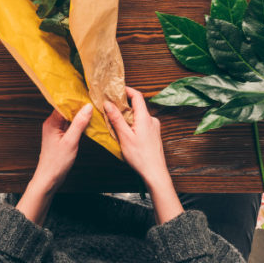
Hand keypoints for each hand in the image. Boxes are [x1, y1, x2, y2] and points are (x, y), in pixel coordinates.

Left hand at [17, 104, 91, 224]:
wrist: (49, 179)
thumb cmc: (57, 162)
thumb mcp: (71, 141)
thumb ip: (79, 123)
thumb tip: (87, 107)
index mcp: (51, 122)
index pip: (64, 104)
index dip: (76, 99)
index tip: (88, 94)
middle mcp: (52, 124)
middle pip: (67, 110)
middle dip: (80, 106)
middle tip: (94, 101)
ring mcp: (55, 131)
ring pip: (69, 118)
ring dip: (80, 115)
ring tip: (93, 110)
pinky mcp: (60, 137)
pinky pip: (70, 126)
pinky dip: (78, 124)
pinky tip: (88, 123)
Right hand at [105, 87, 182, 223]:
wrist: (155, 172)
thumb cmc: (140, 156)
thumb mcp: (125, 137)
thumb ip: (116, 119)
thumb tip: (108, 103)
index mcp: (145, 118)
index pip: (137, 96)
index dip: (127, 90)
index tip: (116, 89)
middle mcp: (152, 120)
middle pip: (138, 105)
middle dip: (124, 104)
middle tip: (111, 106)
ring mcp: (154, 128)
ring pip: (139, 116)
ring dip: (128, 116)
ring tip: (116, 121)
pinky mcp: (154, 135)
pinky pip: (142, 124)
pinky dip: (133, 124)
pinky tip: (126, 132)